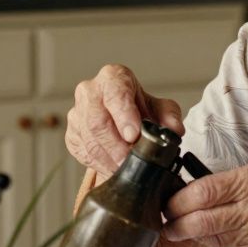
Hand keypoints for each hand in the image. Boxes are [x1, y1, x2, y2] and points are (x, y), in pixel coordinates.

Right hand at [65, 64, 184, 174]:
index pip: (115, 91)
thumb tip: (175, 129)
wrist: (123, 121)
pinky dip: (100, 164)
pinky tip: (113, 168)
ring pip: (89, 139)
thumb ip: (169, 117)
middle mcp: (90, 91)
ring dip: (109, 158)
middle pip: (97, 120)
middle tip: (130, 161)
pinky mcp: (72, 134)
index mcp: (113, 77)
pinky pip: (83, 152)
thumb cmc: (140, 110)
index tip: (133, 135)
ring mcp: (78, 113)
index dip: (123, 114)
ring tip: (126, 168)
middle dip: (116, 145)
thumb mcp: (160, 109)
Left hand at [162, 162, 247, 246]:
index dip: (178, 201)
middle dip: (177, 225)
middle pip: (202, 221)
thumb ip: (232, 182)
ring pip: (214, 238)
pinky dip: (225, 240)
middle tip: (168, 224)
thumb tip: (197, 191)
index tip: (168, 204)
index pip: (204, 192)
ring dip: (199, 233)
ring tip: (194, 224)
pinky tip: (234, 230)